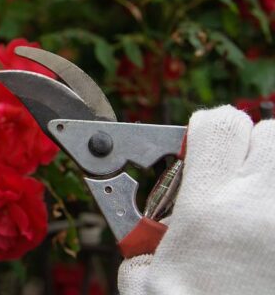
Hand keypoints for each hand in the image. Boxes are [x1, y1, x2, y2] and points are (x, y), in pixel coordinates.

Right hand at [118, 106, 274, 293]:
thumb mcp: (148, 287)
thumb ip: (142, 241)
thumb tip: (150, 217)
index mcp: (211, 215)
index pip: (218, 124)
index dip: (206, 135)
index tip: (200, 158)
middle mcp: (267, 212)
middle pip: (271, 134)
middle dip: (252, 153)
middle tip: (237, 188)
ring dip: (274, 180)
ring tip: (260, 216)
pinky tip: (271, 245)